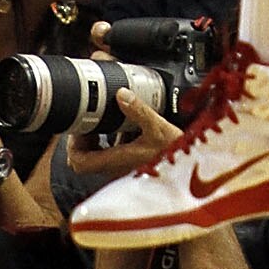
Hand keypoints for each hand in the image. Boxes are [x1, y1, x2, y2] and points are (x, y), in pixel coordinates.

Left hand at [64, 89, 183, 187]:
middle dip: (85, 137)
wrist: (196, 175)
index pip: (78, 161)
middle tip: (91, 117)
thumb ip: (139, 110)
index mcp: (116, 162)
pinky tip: (129, 128)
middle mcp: (116, 170)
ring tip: (108, 118)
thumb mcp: (159, 128)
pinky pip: (115, 154)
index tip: (79, 123)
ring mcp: (124, 170)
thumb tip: (121, 93)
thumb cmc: (177, 157)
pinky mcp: (133, 167)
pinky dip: (115, 140)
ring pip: (100, 155)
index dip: (73, 143)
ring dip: (99, 137)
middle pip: (86, 158)